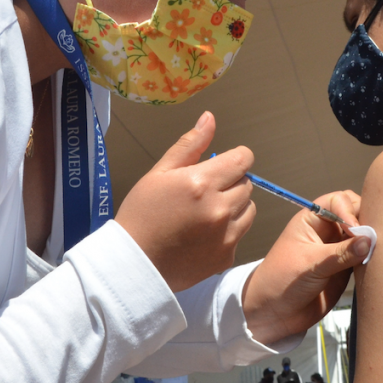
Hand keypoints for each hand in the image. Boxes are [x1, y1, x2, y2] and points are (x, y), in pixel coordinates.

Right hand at [116, 112, 255, 291]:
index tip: (224, 164)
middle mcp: (218, 208)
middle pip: (247, 184)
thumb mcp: (159, 173)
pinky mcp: (226, 256)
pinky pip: (241, 234)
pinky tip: (205, 234)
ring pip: (249, 209)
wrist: (134, 263)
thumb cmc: (141, 214)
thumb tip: (210, 118)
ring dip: (235, 206)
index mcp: (201, 183)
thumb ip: (189, 145)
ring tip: (207, 213)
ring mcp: (225, 235)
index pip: (243, 159)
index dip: (236, 158)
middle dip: (231, 182)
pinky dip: (229, 231)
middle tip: (205, 192)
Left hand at [240, 191, 369, 345]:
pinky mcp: (346, 269)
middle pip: (355, 213)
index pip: (338, 200)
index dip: (349, 210)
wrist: (276, 314)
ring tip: (379, 251)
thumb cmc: (282, 281)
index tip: (355, 229)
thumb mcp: (310, 264)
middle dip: (366, 221)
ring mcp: (338, 249)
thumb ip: (340, 253)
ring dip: (372, 240)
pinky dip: (373, 257)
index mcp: (312, 220)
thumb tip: (368, 241)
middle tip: (373, 238)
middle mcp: (327, 231)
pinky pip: (365, 257)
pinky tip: (377, 264)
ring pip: (363, 235)